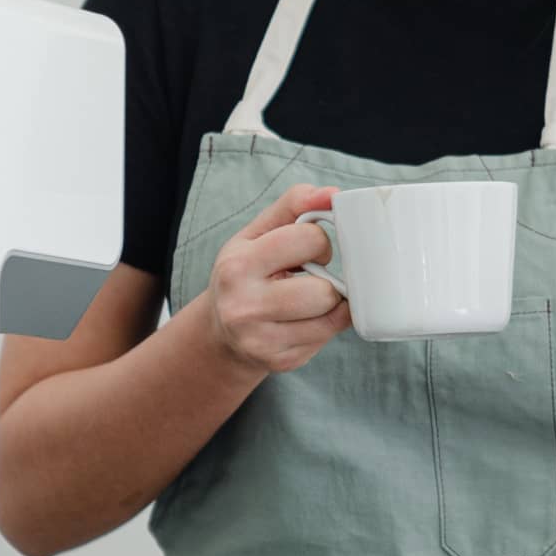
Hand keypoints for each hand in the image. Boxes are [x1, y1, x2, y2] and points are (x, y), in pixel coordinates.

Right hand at [204, 183, 351, 375]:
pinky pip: (329, 337)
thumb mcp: (259, 233)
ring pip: (332, 316)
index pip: (309, 239)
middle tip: (310, 277)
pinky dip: (327, 325)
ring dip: (332, 304)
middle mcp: (243, 306)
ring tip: (309, 298)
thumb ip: (295, 204)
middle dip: (327, 279)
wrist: (222, 331)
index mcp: (237, 265)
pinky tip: (304, 319)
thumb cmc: (248, 272)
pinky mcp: (281, 361)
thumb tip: (333, 194)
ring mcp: (261, 340)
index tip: (309, 248)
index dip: (319, 241)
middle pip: (323, 290)